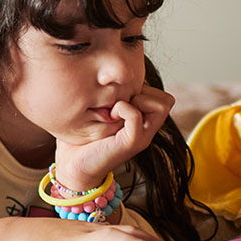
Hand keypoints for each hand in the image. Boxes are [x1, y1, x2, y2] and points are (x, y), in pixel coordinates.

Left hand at [54, 85, 174, 191]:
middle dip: (144, 93)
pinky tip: (110, 116)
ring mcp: (142, 137)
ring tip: (116, 109)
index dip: (143, 90)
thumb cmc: (83, 137)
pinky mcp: (132, 143)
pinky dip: (123, 109)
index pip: (161, 97)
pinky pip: (137, 116)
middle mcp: (147, 130)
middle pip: (167, 100)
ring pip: (162, 105)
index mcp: (143, 122)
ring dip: (137, 99)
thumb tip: (110, 75)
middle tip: (120, 102)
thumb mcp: (101, 112)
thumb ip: (112, 98)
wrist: (73, 165)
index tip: (119, 97)